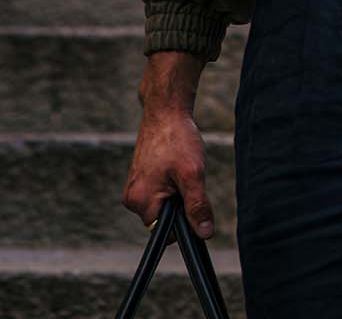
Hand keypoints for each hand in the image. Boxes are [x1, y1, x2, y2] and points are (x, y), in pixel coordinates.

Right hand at [121, 104, 215, 242]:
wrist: (166, 111)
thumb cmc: (178, 139)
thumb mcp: (193, 174)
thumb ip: (197, 206)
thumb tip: (204, 233)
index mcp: (140, 202)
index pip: (165, 232)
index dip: (183, 220)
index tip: (192, 199)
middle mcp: (132, 198)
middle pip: (164, 218)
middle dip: (179, 203)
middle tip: (186, 177)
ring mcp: (134, 187)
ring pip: (163, 203)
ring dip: (176, 191)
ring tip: (180, 168)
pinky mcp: (140, 178)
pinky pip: (159, 191)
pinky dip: (171, 182)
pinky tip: (174, 164)